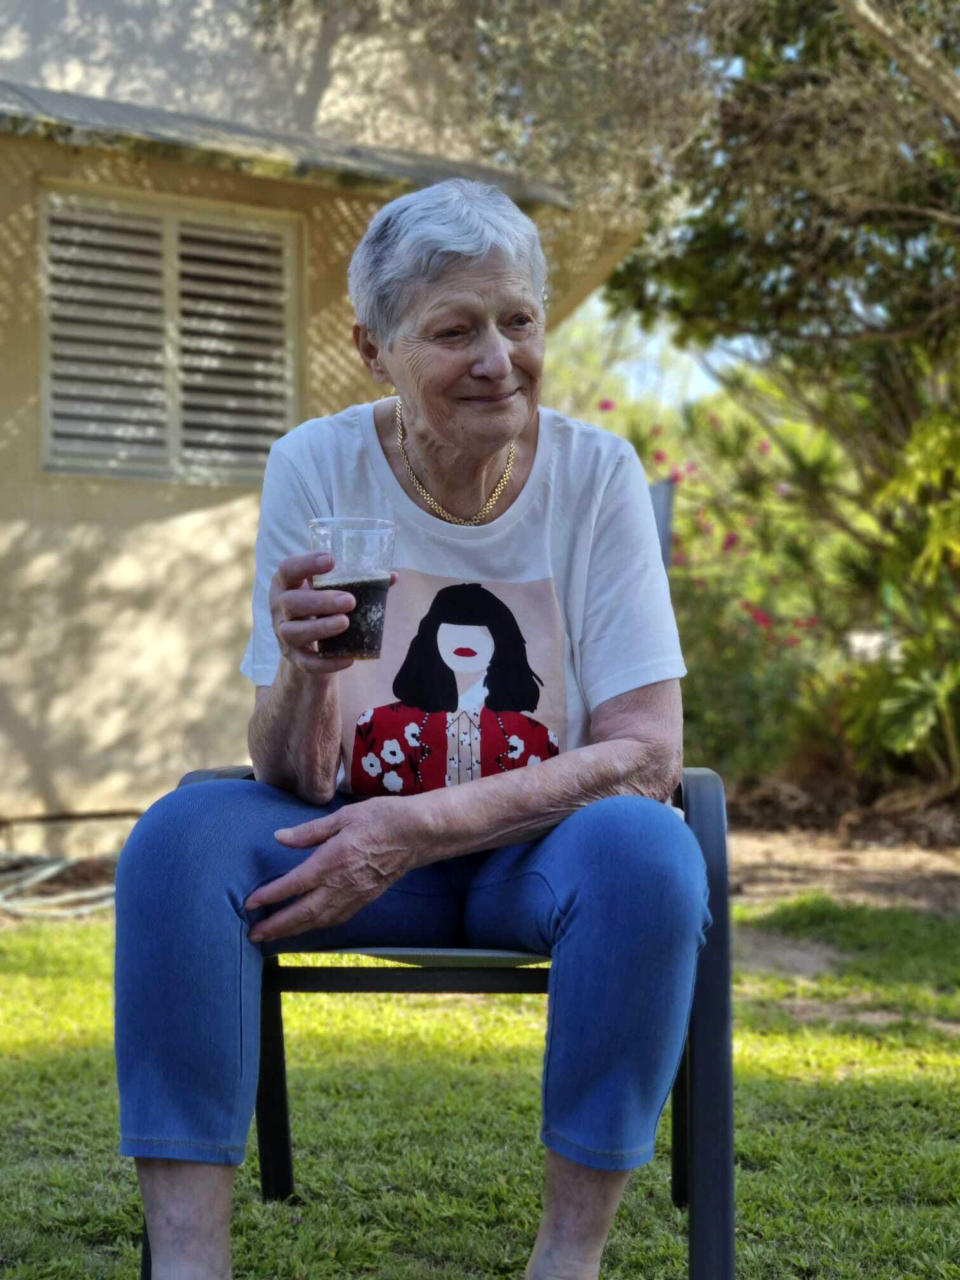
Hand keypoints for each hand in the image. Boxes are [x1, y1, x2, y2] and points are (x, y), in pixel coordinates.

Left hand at [244, 797, 424, 941]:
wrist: (417, 834)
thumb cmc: (380, 818)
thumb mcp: (342, 816)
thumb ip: (309, 831)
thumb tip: (279, 837)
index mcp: (332, 861)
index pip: (293, 884)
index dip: (270, 896)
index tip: (250, 903)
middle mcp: (341, 884)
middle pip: (303, 913)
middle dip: (276, 926)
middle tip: (254, 935)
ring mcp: (355, 895)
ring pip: (319, 921)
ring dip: (293, 931)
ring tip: (272, 936)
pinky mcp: (365, 899)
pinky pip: (336, 919)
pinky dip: (316, 927)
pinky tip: (306, 926)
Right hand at [269, 553, 396, 675]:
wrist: (306, 646)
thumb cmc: (320, 607)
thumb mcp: (331, 590)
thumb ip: (357, 582)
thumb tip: (392, 576)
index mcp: (287, 584)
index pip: (288, 569)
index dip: (306, 563)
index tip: (331, 560)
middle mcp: (279, 608)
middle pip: (291, 602)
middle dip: (321, 601)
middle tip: (350, 600)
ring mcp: (284, 634)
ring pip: (294, 632)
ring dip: (320, 627)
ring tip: (345, 623)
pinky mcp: (294, 658)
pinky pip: (307, 663)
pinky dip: (327, 662)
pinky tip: (349, 658)